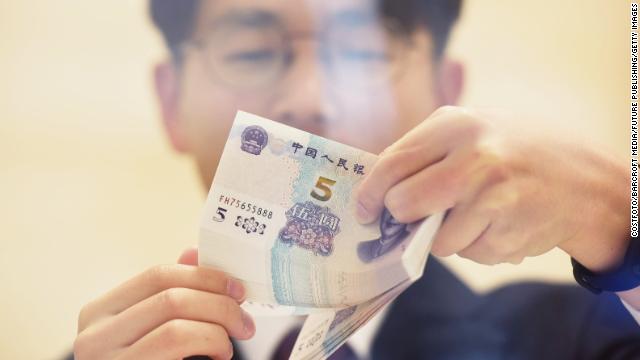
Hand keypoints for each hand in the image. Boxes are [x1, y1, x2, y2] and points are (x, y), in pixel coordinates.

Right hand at [73, 248, 254, 359]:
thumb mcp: (151, 326)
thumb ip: (170, 292)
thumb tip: (194, 252)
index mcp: (100, 312)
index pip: (157, 275)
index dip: (205, 276)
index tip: (236, 289)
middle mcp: (94, 337)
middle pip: (171, 299)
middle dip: (219, 305)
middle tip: (245, 320)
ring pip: (176, 329)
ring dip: (218, 331)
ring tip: (231, 343)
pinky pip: (177, 349)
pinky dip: (210, 346)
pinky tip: (219, 355)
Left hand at [355, 106, 628, 270]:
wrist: (583, 180)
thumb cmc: (513, 152)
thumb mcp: (470, 131)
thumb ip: (424, 154)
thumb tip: (377, 191)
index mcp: (457, 125)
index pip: (392, 163)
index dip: (371, 192)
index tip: (364, 210)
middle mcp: (475, 158)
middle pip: (406, 205)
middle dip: (403, 218)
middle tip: (413, 216)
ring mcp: (494, 198)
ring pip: (437, 240)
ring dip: (447, 235)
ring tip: (477, 211)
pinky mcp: (509, 232)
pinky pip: (469, 253)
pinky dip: (476, 245)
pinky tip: (499, 223)